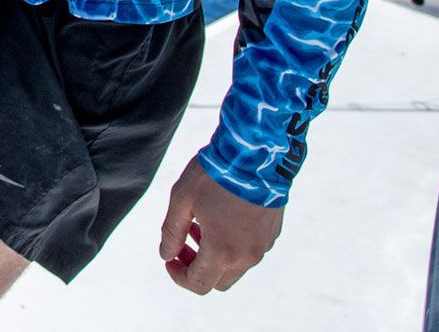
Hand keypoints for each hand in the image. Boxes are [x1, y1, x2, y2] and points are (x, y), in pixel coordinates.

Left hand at [158, 158, 282, 292]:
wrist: (256, 155)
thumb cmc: (215, 175)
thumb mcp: (181, 199)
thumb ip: (171, 232)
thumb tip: (166, 254)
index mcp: (222, 252)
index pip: (198, 284)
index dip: (178, 276)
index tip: (170, 260)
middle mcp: (247, 256)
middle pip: (218, 281)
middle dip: (196, 268)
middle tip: (183, 244)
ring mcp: (263, 246)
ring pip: (235, 267)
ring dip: (215, 256)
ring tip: (200, 226)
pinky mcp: (272, 234)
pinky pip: (250, 251)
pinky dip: (233, 246)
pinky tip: (222, 219)